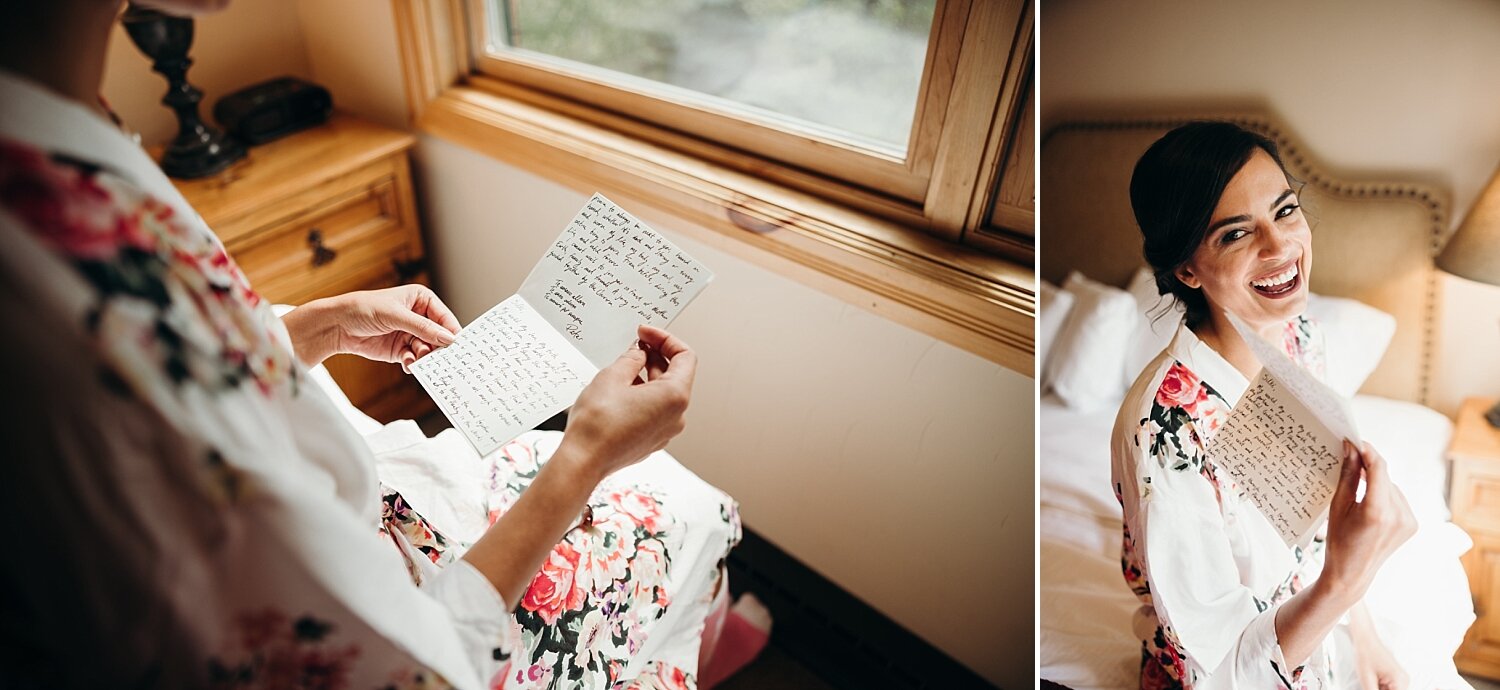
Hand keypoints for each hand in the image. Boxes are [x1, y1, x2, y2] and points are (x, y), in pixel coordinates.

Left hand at [281, 285, 459, 368]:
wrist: (338, 325)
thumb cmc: (364, 308)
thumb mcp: (396, 315)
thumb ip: (423, 328)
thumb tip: (448, 338)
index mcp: (422, 300)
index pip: (444, 317)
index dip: (451, 331)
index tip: (456, 346)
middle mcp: (418, 317)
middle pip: (438, 337)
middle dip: (437, 348)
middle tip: (437, 358)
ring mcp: (410, 334)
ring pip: (427, 350)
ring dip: (423, 357)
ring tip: (415, 359)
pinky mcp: (401, 350)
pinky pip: (415, 359)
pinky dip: (413, 364)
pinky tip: (406, 364)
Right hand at [555, 325, 697, 483]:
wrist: (583, 462)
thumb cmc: (597, 424)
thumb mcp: (612, 376)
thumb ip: (631, 358)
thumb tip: (638, 352)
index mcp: (674, 397)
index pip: (684, 356)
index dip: (664, 339)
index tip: (645, 333)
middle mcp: (676, 416)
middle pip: (675, 375)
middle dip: (655, 356)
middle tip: (634, 344)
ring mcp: (665, 431)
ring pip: (663, 394)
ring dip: (647, 375)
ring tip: (622, 367)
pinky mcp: (652, 440)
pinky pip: (654, 410)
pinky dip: (643, 394)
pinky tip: (621, 389)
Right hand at [1322, 441, 1416, 597]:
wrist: (1353, 573)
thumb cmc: (1338, 541)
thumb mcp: (1337, 506)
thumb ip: (1348, 475)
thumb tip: (1351, 449)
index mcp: (1377, 511)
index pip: (1379, 468)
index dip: (1367, 450)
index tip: (1354, 440)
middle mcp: (1399, 515)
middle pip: (1385, 476)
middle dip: (1368, 466)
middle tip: (1349, 459)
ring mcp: (1409, 520)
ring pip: (1391, 486)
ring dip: (1377, 481)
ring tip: (1357, 491)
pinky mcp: (1413, 524)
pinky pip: (1397, 498)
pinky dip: (1384, 495)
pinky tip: (1370, 505)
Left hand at [1350, 604, 1407, 689]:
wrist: (1365, 639)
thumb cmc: (1366, 653)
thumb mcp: (1366, 679)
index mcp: (1400, 681)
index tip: (1373, 688)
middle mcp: (1404, 681)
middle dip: (1379, 689)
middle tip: (1370, 684)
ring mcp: (1399, 679)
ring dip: (1378, 688)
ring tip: (1370, 681)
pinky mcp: (1394, 678)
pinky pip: (1387, 688)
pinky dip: (1378, 687)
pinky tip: (1371, 682)